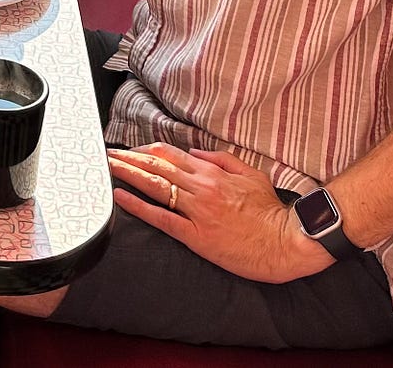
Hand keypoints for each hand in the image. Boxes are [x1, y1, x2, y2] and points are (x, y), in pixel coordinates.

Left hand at [107, 143, 331, 283]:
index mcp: (212, 173)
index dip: (145, 151)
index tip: (128, 150)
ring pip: (155, 186)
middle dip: (128, 158)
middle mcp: (200, 188)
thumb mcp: (251, 175)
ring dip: (127, 174)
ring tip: (107, 167)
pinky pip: (161, 218)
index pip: (169, 155)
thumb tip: (196, 152)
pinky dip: (138, 205)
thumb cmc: (271, 211)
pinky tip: (121, 196)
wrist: (287, 242)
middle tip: (106, 154)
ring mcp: (197, 211)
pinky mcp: (196, 236)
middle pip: (156, 167)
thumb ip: (222, 160)